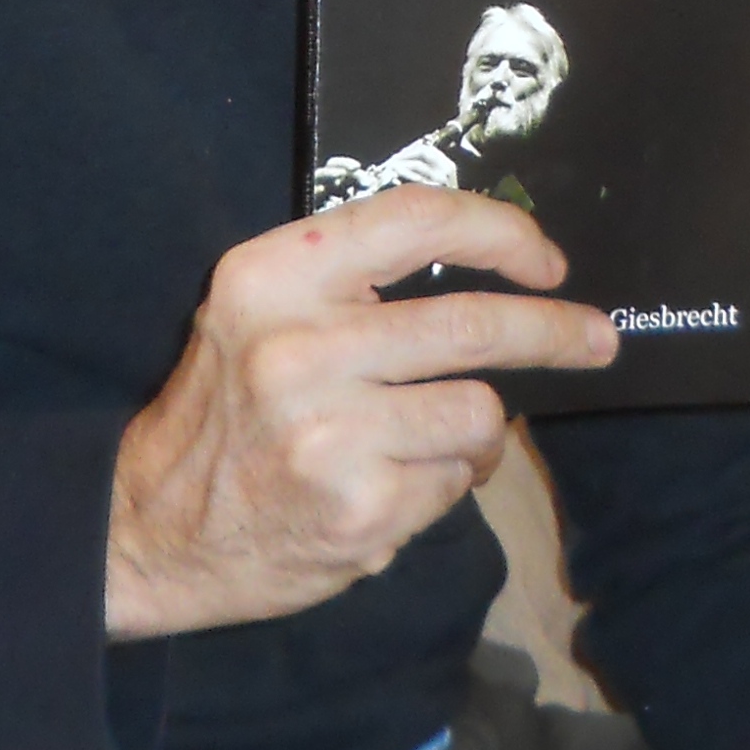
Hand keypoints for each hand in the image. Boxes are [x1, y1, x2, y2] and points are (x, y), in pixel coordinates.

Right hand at [106, 187, 615, 640]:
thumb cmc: (224, 413)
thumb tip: (494, 272)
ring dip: (474, 433)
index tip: (545, 259)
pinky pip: (453, 482)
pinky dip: (440, 486)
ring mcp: (331, 433)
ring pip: (478, 413)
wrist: (151, 530)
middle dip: (555, 331)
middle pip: (473, 324)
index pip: (415, 219)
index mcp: (274, 277)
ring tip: (426, 444)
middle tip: (597, 340)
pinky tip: (387, 489)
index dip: (499, 231)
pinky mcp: (359, 509)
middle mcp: (299, 347)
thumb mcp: (258, 314)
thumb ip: (350, 281)